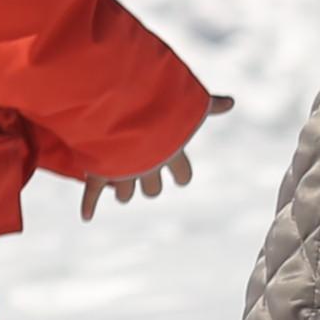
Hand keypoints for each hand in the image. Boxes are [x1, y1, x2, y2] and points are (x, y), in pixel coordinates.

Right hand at [81, 93, 239, 220]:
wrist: (118, 110)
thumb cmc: (155, 104)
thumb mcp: (186, 103)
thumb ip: (207, 105)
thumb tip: (232, 101)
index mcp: (171, 154)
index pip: (184, 175)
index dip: (182, 176)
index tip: (181, 177)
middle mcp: (149, 168)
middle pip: (153, 190)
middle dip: (150, 185)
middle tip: (145, 177)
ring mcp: (123, 173)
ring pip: (125, 194)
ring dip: (124, 191)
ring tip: (121, 187)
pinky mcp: (99, 173)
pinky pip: (92, 194)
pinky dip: (88, 206)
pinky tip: (87, 217)